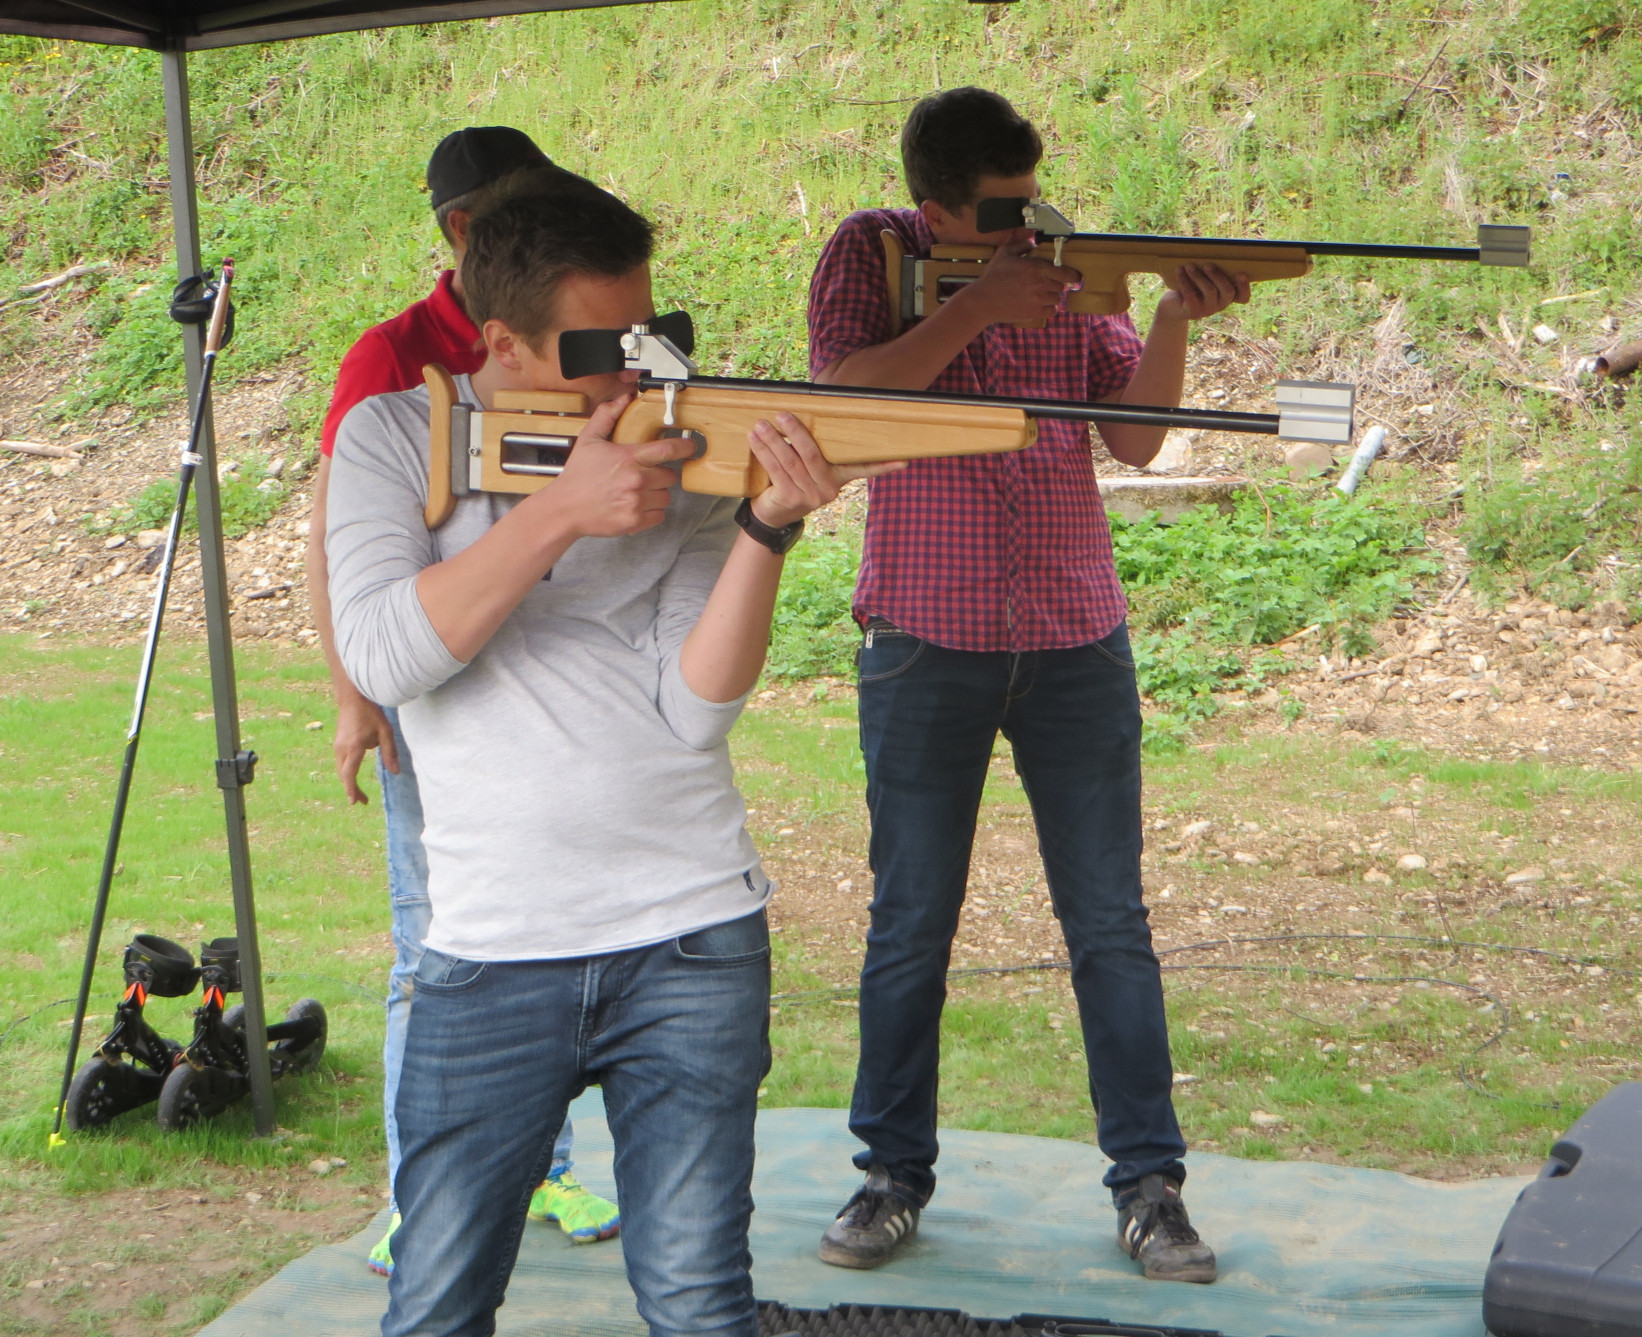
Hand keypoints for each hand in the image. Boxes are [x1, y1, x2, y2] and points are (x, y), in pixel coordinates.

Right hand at [333, 691, 397, 805]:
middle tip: (362, 801)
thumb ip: (390, 753)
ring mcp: (337, 745)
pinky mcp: (338, 743)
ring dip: (349, 781)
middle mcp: (341, 749)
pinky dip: (347, 772)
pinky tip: (354, 774)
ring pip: (341, 769)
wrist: (353, 698)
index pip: (349, 774)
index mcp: (353, 748)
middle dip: (352, 789)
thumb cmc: (371, 713)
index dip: (352, 789)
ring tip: (360, 792)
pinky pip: (341, 762)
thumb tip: (395, 772)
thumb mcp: (385, 732)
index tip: (354, 802)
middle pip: (344, 775)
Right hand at [541, 394, 695, 538]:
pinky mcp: (635, 521)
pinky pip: (659, 515)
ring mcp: (637, 502)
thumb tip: (623, 398)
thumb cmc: (577, 476)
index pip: (668, 450)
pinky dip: (651, 511)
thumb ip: (607, 416)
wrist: (565, 509)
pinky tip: (636, 504)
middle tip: (644, 474)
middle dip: (661, 474)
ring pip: (666, 496)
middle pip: (670, 476)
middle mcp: (637, 480)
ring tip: (637, 491)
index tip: (690, 446)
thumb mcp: (588, 440)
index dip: (685, 447)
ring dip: (656, 493)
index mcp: (629, 458)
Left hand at [745, 413, 905, 530]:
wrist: (773, 516)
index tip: (904, 461)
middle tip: (783, 414)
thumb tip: (806, 417)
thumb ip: (813, 451)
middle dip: (797, 432)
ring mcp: (809, 496)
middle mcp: (827, 489)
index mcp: (838, 479)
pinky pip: (776, 470)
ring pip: (791, 461)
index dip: (883, 466)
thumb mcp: (808, 469)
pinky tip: (755, 440)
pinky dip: (764, 452)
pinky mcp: (790, 499)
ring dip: (774, 440)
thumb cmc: (792, 482)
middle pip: (814, 454)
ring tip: (761, 424)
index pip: (863, 470)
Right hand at [957, 239, 1082, 327]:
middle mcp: (1040, 284)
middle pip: (1061, 286)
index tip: (1076, 276)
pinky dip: (1049, 308)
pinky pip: (1052, 311)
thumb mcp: (1005, 253)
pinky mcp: (1034, 313)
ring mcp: (1039, 300)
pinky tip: (1041, 305)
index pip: (1065, 272)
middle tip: (1046, 283)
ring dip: (1051, 296)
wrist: (984, 301)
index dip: (1073, 275)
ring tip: (1041, 294)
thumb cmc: (993, 276)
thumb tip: (1034, 242)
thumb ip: (1022, 244)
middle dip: (1055, 284)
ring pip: (1057, 298)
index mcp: (1036, 268)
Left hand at [1156, 262, 1250, 323]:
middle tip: (1208, 265)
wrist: (1174, 306)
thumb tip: (1212, 250)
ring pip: (1209, 290)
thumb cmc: (1193, 286)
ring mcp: (1207, 310)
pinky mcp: (1193, 311)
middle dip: (1219, 276)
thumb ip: (1212, 269)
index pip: (1243, 297)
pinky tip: (1179, 269)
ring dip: (1199, 276)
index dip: (1244, 287)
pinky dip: (1184, 280)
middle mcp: (1221, 304)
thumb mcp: (1204, 278)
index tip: (1241, 274)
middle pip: (1227, 291)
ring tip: (1189, 265)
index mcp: (1227, 296)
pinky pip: (1190, 294)